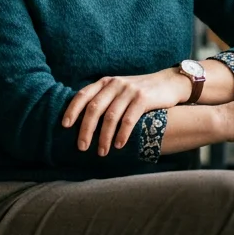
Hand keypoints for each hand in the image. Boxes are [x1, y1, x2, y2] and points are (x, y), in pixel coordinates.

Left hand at [63, 69, 188, 155]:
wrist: (168, 83)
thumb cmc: (139, 92)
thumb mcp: (119, 90)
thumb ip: (103, 99)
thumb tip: (82, 122)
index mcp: (105, 82)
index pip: (83, 95)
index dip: (72, 110)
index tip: (65, 126)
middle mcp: (115, 84)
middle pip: (94, 108)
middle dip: (86, 129)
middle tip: (81, 147)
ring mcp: (129, 90)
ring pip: (110, 116)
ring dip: (104, 137)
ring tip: (101, 152)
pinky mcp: (143, 98)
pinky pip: (129, 119)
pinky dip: (122, 134)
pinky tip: (119, 145)